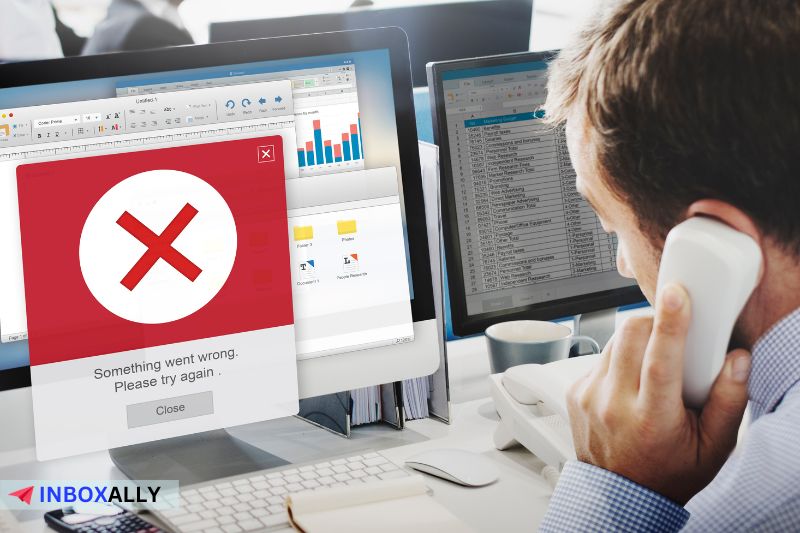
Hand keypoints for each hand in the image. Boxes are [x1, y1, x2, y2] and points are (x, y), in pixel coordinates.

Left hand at [566, 284, 751, 504]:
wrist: (621, 495)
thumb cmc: (667, 472)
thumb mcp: (712, 448)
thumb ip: (729, 402)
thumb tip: (736, 360)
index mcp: (652, 419)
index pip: (659, 360)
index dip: (670, 323)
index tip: (677, 295)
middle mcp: (614, 405)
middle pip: (629, 335)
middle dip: (654, 321)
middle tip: (670, 331)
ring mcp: (590, 397)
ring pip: (613, 341)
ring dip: (636, 341)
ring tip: (652, 366)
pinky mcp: (575, 391)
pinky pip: (599, 357)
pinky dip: (619, 358)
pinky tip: (631, 382)